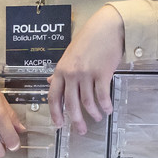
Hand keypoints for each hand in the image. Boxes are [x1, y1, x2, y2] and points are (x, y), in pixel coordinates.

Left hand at [50, 4, 124, 134]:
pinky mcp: (102, 73)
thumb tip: (50, 82)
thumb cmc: (89, 39)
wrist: (107, 27)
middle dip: (75, 120)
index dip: (55, 113)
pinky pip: (102, 96)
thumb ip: (60, 71)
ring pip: (87, 102)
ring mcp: (86, 74)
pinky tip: (107, 110)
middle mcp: (71, 74)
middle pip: (70, 104)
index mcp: (61, 70)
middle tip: (80, 130)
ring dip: (92, 113)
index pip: (54, 96)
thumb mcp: (69, 55)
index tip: (59, 125)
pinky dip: (105, 106)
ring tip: (96, 118)